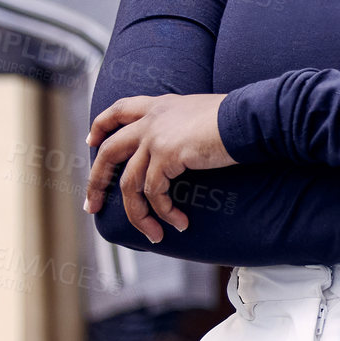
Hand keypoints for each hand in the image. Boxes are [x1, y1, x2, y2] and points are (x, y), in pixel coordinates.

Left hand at [84, 93, 235, 242]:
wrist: (249, 118)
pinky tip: (180, 223)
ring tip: (152, 235)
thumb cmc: (238, 119)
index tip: (90, 141)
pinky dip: (165, 213)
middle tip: (91, 206)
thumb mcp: (202, 115)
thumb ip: (184, 126)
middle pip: (108, 151)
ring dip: (138, 214)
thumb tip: (185, 147)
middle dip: (96, 182)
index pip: (118, 110)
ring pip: (129, 183)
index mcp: (160, 106)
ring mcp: (155, 137)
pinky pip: (154, 193)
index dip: (101, 126)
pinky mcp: (166, 155)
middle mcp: (152, 119)